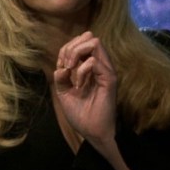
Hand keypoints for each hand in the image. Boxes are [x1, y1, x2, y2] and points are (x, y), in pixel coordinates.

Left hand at [53, 31, 117, 145]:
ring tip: (70, 69)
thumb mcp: (64, 92)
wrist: (92, 132)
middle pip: (88, 37)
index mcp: (89, 66)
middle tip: (65, 65)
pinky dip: (81, 69)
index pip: (79, 43)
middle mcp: (100, 65)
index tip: (60, 67)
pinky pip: (94, 61)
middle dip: (71, 46)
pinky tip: (78, 83)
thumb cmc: (81, 114)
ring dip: (76, 52)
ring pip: (94, 42)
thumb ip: (61, 77)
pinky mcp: (109, 79)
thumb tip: (60, 67)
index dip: (65, 50)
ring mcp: (106, 70)